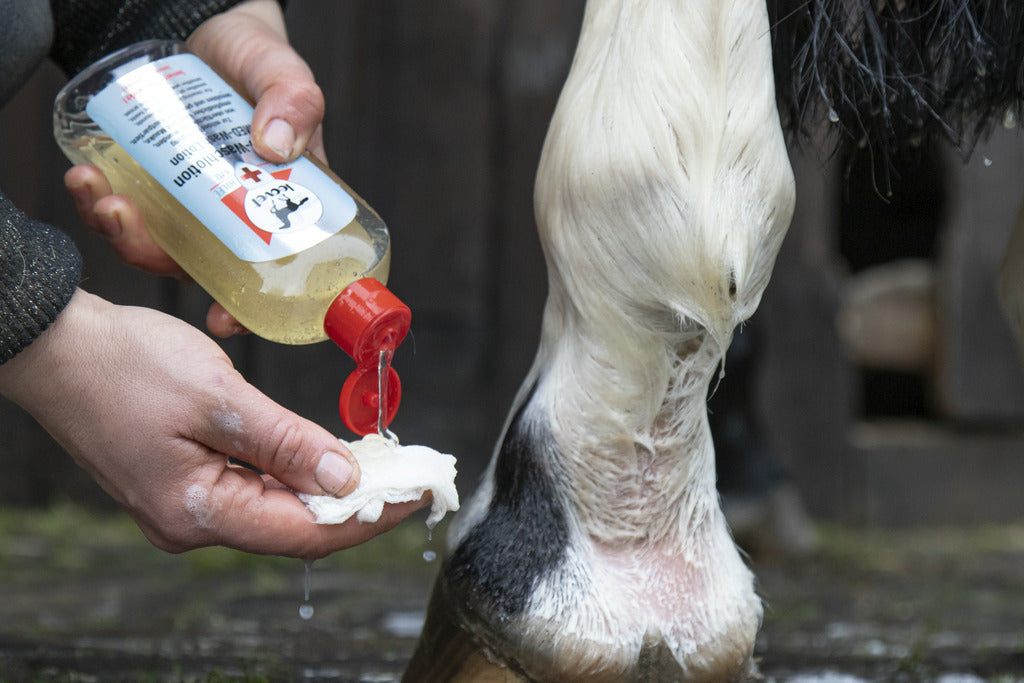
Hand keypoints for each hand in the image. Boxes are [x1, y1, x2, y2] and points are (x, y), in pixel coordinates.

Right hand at [0, 290, 426, 557]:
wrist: (55, 345)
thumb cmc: (125, 364)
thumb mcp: (220, 399)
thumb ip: (287, 443)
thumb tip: (346, 480)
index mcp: (196, 512)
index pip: (307, 533)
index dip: (371, 517)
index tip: (418, 495)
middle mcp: (189, 523)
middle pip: (293, 527)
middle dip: (357, 505)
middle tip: (410, 478)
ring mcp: (182, 506)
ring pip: (275, 508)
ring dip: (327, 488)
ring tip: (381, 467)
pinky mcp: (181, 482)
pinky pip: (252, 489)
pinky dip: (293, 474)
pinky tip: (322, 455)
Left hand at [63, 0, 326, 337]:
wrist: (214, 30)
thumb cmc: (261, 60)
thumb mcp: (287, 75)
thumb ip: (295, 101)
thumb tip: (276, 145)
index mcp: (280, 207)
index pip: (270, 270)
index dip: (245, 304)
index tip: (223, 320)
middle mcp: (233, 214)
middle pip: (198, 263)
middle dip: (157, 259)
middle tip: (127, 224)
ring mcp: (190, 200)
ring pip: (157, 240)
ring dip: (120, 231)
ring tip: (97, 194)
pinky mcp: (154, 179)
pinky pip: (128, 206)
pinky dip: (101, 201)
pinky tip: (87, 177)